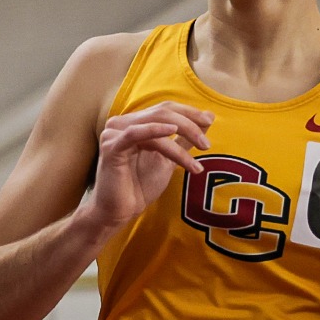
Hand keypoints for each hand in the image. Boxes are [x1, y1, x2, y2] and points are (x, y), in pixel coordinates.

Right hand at [79, 102, 212, 233]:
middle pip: (163, 112)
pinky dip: (155, 130)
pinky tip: (172, 132)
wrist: (121, 211)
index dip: (190, 112)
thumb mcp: (170, 158)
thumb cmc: (141, 185)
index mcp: (136, 123)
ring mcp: (115, 133)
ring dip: (182, 135)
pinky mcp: (111, 146)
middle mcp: (123, 123)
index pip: (166, 108)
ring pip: (155, 123)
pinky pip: (135, 134)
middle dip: (190, 125)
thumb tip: (209, 116)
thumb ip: (186, 138)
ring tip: (201, 150)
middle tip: (206, 144)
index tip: (209, 121)